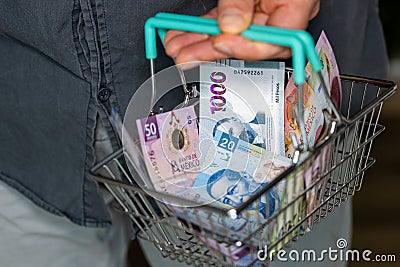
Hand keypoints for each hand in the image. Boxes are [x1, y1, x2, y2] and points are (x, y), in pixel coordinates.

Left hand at [164, 0, 319, 67]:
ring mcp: (262, 11)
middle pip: (247, 43)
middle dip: (212, 50)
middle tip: (186, 55)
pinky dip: (203, 29)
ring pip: (231, 36)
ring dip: (201, 42)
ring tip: (178, 47)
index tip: (221, 43)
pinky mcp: (245, 9)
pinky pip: (224, 24)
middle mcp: (281, 13)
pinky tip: (184, 34)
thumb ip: (242, 0)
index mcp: (296, 3)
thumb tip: (231, 25)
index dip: (246, 47)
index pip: (277, 41)